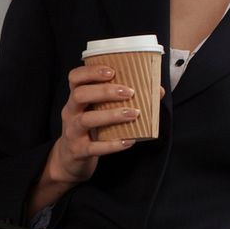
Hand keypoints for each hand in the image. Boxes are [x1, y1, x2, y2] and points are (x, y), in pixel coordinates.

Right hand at [48, 64, 164, 185]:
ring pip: (86, 119)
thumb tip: (158, 91)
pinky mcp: (78, 150)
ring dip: (112, 115)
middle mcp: (71, 112)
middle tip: (129, 92)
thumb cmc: (92, 127)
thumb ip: (124, 98)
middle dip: (104, 91)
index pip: (75, 78)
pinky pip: (94, 147)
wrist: (72, 157)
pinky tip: (129, 140)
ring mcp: (72, 131)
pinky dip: (112, 144)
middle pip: (79, 95)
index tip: (111, 71)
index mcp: (77, 97)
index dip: (91, 71)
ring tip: (133, 114)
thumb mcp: (101, 110)